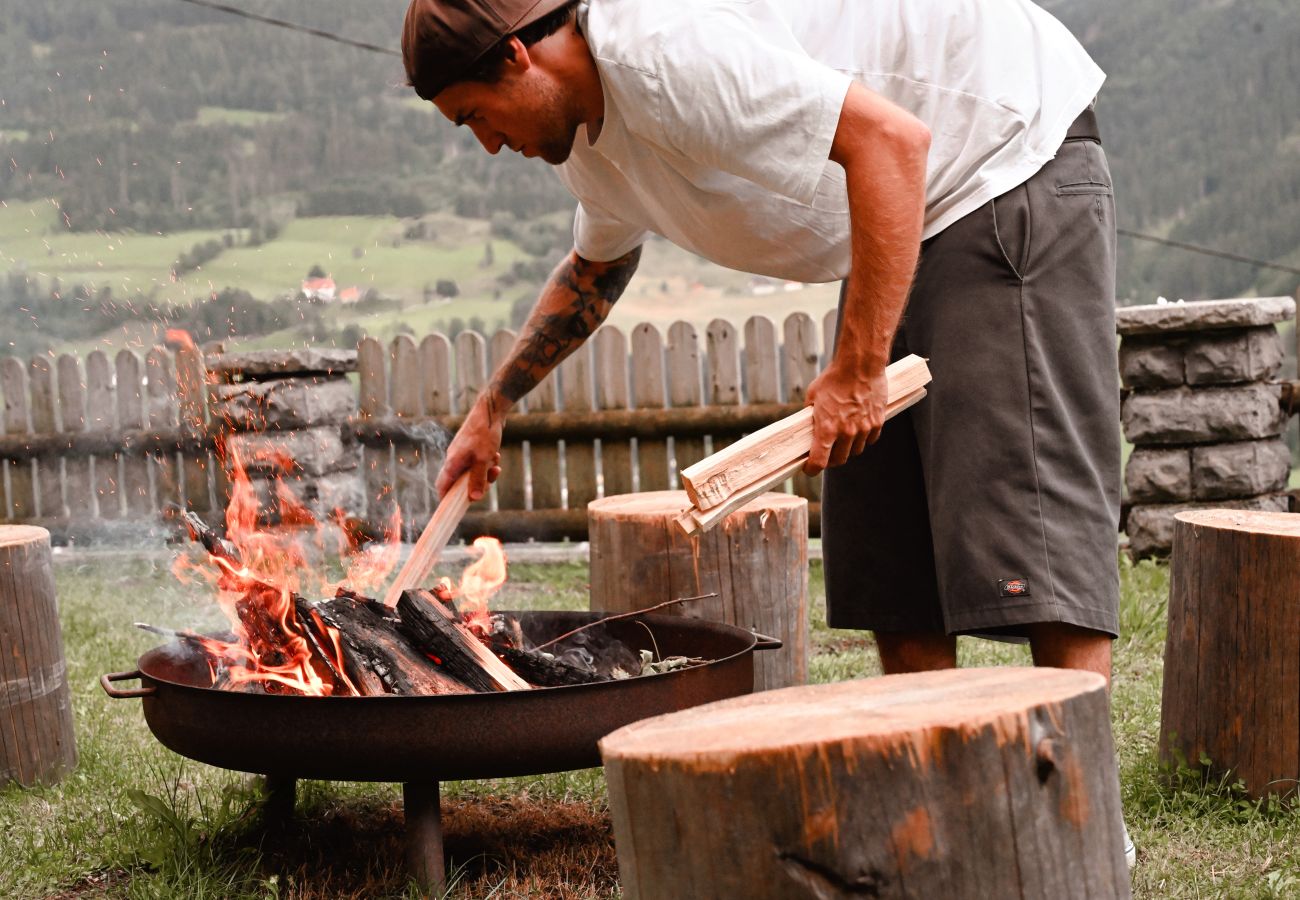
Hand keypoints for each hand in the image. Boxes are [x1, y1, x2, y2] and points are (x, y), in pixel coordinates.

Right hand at [435, 399, 502, 500]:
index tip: (455, 508)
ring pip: (472, 474)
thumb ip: (477, 479)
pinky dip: (487, 464)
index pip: (442, 487)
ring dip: (485, 474)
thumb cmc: (484, 434)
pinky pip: (478, 464)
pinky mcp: (472, 450)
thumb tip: (473, 498)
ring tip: (495, 465)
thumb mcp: (483, 460)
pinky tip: (496, 456)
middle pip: (461, 484)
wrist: (491, 411)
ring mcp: (463, 455)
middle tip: (488, 480)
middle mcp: (454, 460)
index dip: (447, 500)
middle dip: (477, 485)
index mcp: (452, 463)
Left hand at [803, 361, 887, 475]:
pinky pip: (870, 440)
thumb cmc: (834, 378)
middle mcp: (846, 433)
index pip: (819, 462)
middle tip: (826, 453)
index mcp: (827, 429)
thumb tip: (807, 425)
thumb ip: (810, 415)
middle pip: (839, 460)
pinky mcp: (877, 423)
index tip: (809, 468)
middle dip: (830, 460)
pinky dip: (863, 439)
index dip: (812, 469)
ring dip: (847, 449)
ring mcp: (864, 429)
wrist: (860, 364)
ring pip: (855, 451)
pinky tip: (858, 429)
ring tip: (842, 439)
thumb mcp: (813, 396)